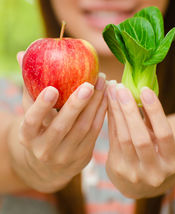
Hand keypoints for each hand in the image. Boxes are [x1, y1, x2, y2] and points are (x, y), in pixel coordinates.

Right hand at [9, 52, 106, 192]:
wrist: (48, 165)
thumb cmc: (39, 128)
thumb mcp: (30, 110)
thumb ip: (29, 84)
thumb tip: (23, 53)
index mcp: (28, 136)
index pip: (32, 121)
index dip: (41, 106)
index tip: (52, 88)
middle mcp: (44, 149)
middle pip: (62, 126)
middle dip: (76, 104)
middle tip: (88, 84)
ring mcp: (65, 155)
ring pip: (83, 127)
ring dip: (95, 104)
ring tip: (102, 82)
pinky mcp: (83, 155)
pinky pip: (95, 131)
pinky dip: (102, 112)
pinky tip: (107, 95)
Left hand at [106, 82, 174, 198]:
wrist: (141, 182)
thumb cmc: (155, 151)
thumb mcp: (160, 139)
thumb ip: (153, 120)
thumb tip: (141, 89)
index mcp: (172, 162)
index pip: (164, 134)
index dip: (155, 111)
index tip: (145, 89)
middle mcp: (154, 172)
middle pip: (140, 137)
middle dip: (129, 110)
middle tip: (121, 88)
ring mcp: (134, 174)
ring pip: (123, 137)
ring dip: (116, 111)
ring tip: (112, 91)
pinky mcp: (117, 169)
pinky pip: (112, 139)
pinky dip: (111, 119)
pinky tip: (108, 103)